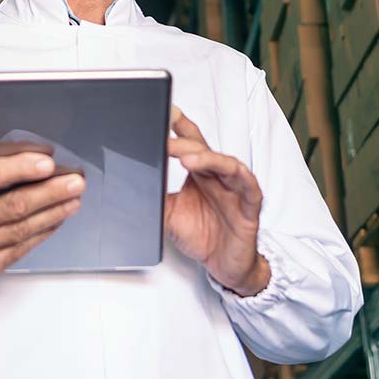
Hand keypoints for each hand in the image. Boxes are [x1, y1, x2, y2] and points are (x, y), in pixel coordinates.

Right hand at [0, 133, 85, 285]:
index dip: (21, 169)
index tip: (47, 163)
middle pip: (15, 206)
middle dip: (50, 193)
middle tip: (75, 182)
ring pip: (23, 228)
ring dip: (54, 212)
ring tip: (74, 199)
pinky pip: (23, 248)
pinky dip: (44, 231)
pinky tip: (57, 218)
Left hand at [164, 107, 269, 295]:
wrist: (225, 266)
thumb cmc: (202, 236)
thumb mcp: (168, 214)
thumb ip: (153, 196)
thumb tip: (128, 183)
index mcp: (200, 174)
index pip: (190, 143)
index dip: (178, 127)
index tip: (162, 112)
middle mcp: (218, 177)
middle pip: (204, 151)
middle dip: (183, 144)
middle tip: (163, 139)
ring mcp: (236, 189)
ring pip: (226, 164)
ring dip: (207, 158)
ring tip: (186, 157)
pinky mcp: (250, 206)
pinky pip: (249, 187)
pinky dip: (239, 177)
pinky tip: (226, 172)